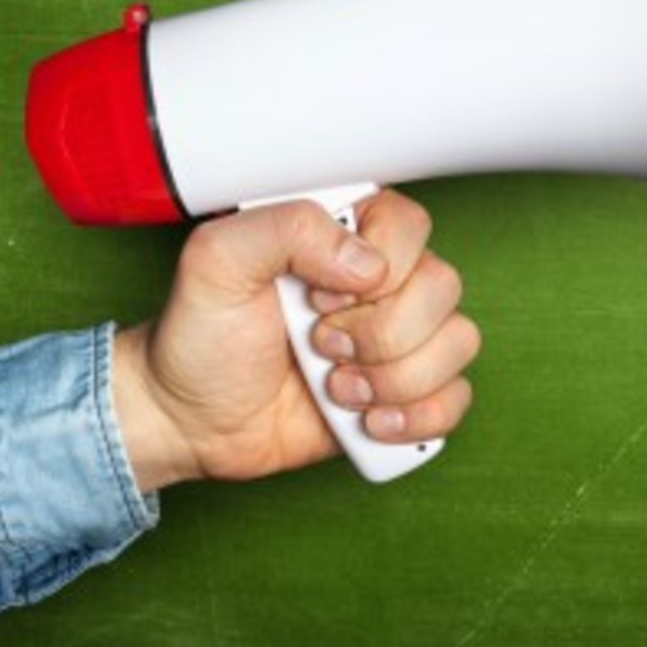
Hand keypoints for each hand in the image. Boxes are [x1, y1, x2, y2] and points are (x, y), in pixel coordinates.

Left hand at [110, 188, 481, 489]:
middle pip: (443, 289)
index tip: (318, 298)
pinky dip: (417, 418)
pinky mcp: (407, 392)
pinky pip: (457, 398)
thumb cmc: (200, 336)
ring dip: (394, 379)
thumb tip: (363, 262)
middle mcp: (387, 282)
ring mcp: (402, 338)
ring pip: (458, 343)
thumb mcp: (217, 261)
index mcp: (349, 236)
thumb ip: (286, 228)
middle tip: (320, 346)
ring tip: (336, 388)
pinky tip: (368, 421)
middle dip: (378, 335)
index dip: (376, 270)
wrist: (188, 419)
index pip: (411, 226)